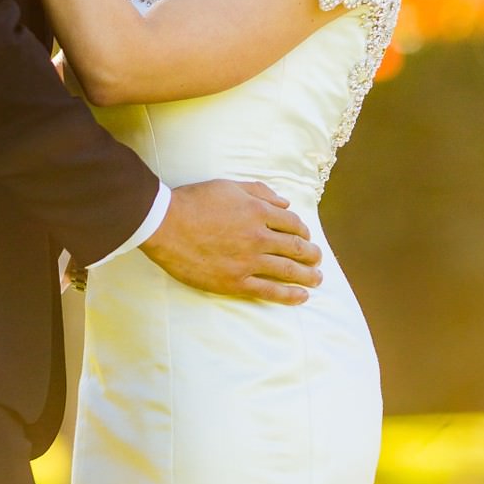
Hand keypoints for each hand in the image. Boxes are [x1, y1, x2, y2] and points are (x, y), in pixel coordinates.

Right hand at [140, 179, 322, 304]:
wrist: (165, 225)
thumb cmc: (193, 202)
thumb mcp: (228, 186)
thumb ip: (259, 192)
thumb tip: (285, 203)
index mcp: (258, 212)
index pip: (292, 223)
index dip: (303, 231)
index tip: (306, 237)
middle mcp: (258, 237)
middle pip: (295, 247)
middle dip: (311, 254)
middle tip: (318, 259)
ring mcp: (248, 261)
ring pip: (288, 271)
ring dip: (308, 276)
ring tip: (317, 279)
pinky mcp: (235, 282)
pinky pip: (269, 291)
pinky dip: (289, 295)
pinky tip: (301, 297)